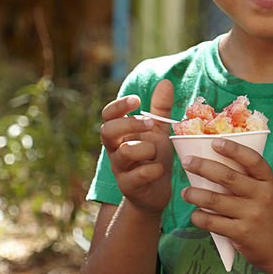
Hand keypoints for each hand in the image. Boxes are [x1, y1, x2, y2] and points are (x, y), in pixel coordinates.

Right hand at [99, 79, 174, 215]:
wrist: (157, 192)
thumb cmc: (154, 158)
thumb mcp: (158, 132)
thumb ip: (159, 110)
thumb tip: (164, 81)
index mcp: (120, 134)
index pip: (108, 115)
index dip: (119, 106)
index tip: (137, 100)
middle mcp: (115, 150)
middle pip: (107, 131)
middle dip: (129, 124)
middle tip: (150, 124)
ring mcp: (120, 169)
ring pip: (124, 153)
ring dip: (145, 149)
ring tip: (156, 153)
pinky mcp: (129, 187)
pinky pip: (138, 175)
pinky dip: (152, 170)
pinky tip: (160, 169)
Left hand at [179, 137, 272, 273]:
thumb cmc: (271, 216)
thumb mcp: (268, 194)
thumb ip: (249, 181)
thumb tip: (214, 163)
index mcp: (269, 182)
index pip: (253, 160)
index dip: (234, 149)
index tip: (215, 142)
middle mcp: (262, 196)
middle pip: (228, 177)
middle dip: (204, 167)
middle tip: (188, 162)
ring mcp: (251, 215)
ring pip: (215, 200)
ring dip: (195, 194)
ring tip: (185, 192)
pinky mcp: (240, 233)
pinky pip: (212, 222)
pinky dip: (199, 217)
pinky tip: (196, 215)